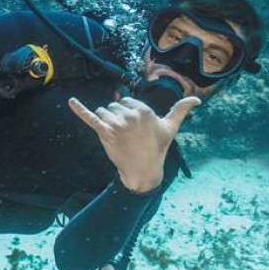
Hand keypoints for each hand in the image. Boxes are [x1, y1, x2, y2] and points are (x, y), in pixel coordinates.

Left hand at [68, 94, 200, 192]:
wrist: (144, 170)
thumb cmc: (157, 148)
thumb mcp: (171, 127)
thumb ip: (181, 110)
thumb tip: (197, 98)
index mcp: (144, 110)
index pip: (126, 101)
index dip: (128, 113)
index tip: (135, 127)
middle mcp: (130, 115)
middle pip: (113, 106)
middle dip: (116, 117)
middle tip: (127, 134)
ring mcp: (117, 124)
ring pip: (103, 112)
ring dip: (106, 122)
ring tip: (117, 136)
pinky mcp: (105, 133)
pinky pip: (90, 117)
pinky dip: (79, 109)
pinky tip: (71, 102)